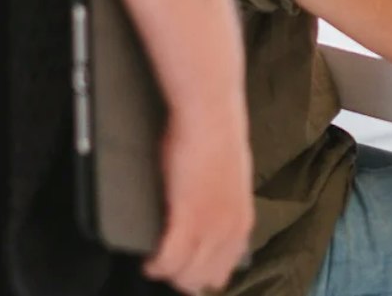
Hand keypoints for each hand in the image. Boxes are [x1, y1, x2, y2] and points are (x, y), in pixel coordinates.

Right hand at [144, 100, 254, 294]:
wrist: (211, 114)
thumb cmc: (216, 139)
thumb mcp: (230, 179)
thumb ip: (224, 203)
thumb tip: (211, 216)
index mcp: (242, 220)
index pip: (225, 268)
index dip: (203, 272)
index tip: (186, 270)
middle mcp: (231, 229)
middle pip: (205, 278)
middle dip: (184, 276)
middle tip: (166, 266)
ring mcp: (211, 226)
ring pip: (185, 274)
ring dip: (168, 272)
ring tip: (155, 263)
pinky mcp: (188, 218)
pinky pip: (168, 260)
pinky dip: (155, 264)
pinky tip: (149, 260)